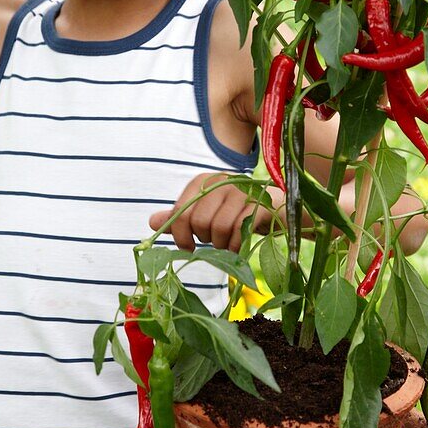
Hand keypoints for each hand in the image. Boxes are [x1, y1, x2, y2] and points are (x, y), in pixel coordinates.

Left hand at [149, 172, 272, 252]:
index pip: (181, 212)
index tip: (187, 247)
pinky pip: (240, 231)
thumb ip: (181, 217)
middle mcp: (221, 180)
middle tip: (213, 241)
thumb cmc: (235, 212)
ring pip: (219, 227)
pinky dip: (236, 245)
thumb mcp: (206, 213)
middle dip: (205, 239)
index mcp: (203, 181)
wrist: (275, 208)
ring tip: (226, 243)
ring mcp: (243, 191)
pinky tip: (237, 247)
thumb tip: (152, 222)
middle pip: (199, 221)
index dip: (180, 235)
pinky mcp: (261, 204)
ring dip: (221, 245)